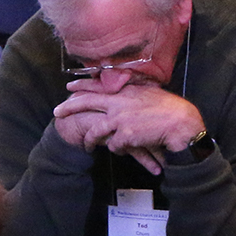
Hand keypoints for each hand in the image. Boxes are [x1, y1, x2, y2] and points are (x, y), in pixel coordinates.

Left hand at [51, 81, 204, 172]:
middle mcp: (118, 103)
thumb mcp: (147, 93)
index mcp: (124, 91)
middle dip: (69, 108)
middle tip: (57, 113)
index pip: (97, 86)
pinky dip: (118, 149)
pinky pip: (114, 146)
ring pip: (96, 132)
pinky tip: (126, 148)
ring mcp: (120, 119)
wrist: (179, 123)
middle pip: (85, 103)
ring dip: (91, 140)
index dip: (81, 86)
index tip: (69, 87)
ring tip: (87, 146)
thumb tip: (122, 92)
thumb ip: (131, 94)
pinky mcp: (125, 136)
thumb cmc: (167, 109)